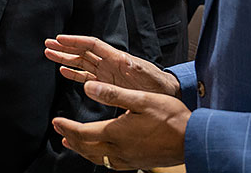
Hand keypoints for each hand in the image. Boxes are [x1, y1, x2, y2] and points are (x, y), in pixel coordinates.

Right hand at [44, 35, 179, 97]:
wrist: (166, 95)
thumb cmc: (158, 85)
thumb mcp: (146, 76)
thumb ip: (132, 70)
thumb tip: (115, 66)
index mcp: (117, 58)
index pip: (92, 45)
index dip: (75, 41)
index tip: (59, 39)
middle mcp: (109, 63)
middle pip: (82, 52)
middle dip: (65, 47)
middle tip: (48, 44)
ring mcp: (107, 74)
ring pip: (81, 63)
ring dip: (66, 59)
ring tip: (50, 54)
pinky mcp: (107, 85)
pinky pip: (86, 77)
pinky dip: (75, 74)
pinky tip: (64, 71)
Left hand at [52, 81, 189, 170]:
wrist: (193, 141)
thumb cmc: (171, 118)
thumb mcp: (142, 99)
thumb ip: (113, 94)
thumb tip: (88, 87)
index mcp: (118, 133)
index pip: (83, 133)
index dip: (67, 127)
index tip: (56, 121)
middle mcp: (120, 150)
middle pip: (87, 148)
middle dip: (70, 138)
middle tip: (59, 129)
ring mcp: (128, 159)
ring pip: (97, 158)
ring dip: (82, 149)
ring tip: (71, 141)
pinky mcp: (137, 163)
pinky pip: (110, 162)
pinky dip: (98, 156)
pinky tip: (100, 151)